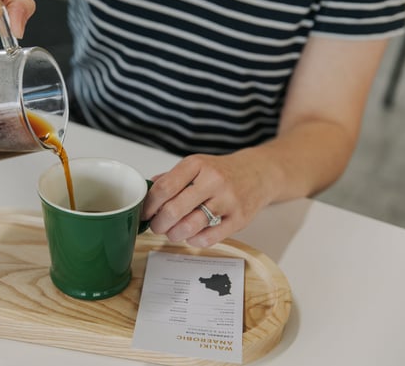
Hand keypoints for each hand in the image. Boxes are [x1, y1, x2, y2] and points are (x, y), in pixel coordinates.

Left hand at [142, 153, 272, 246]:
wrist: (260, 173)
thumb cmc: (222, 171)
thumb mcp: (196, 166)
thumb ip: (171, 179)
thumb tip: (146, 195)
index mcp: (196, 164)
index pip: (164, 187)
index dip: (149, 205)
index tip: (145, 213)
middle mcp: (213, 180)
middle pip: (174, 209)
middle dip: (159, 223)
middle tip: (157, 226)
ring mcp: (228, 200)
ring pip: (190, 226)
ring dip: (174, 234)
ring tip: (172, 232)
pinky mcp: (239, 219)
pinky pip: (209, 238)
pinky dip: (194, 240)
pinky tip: (192, 235)